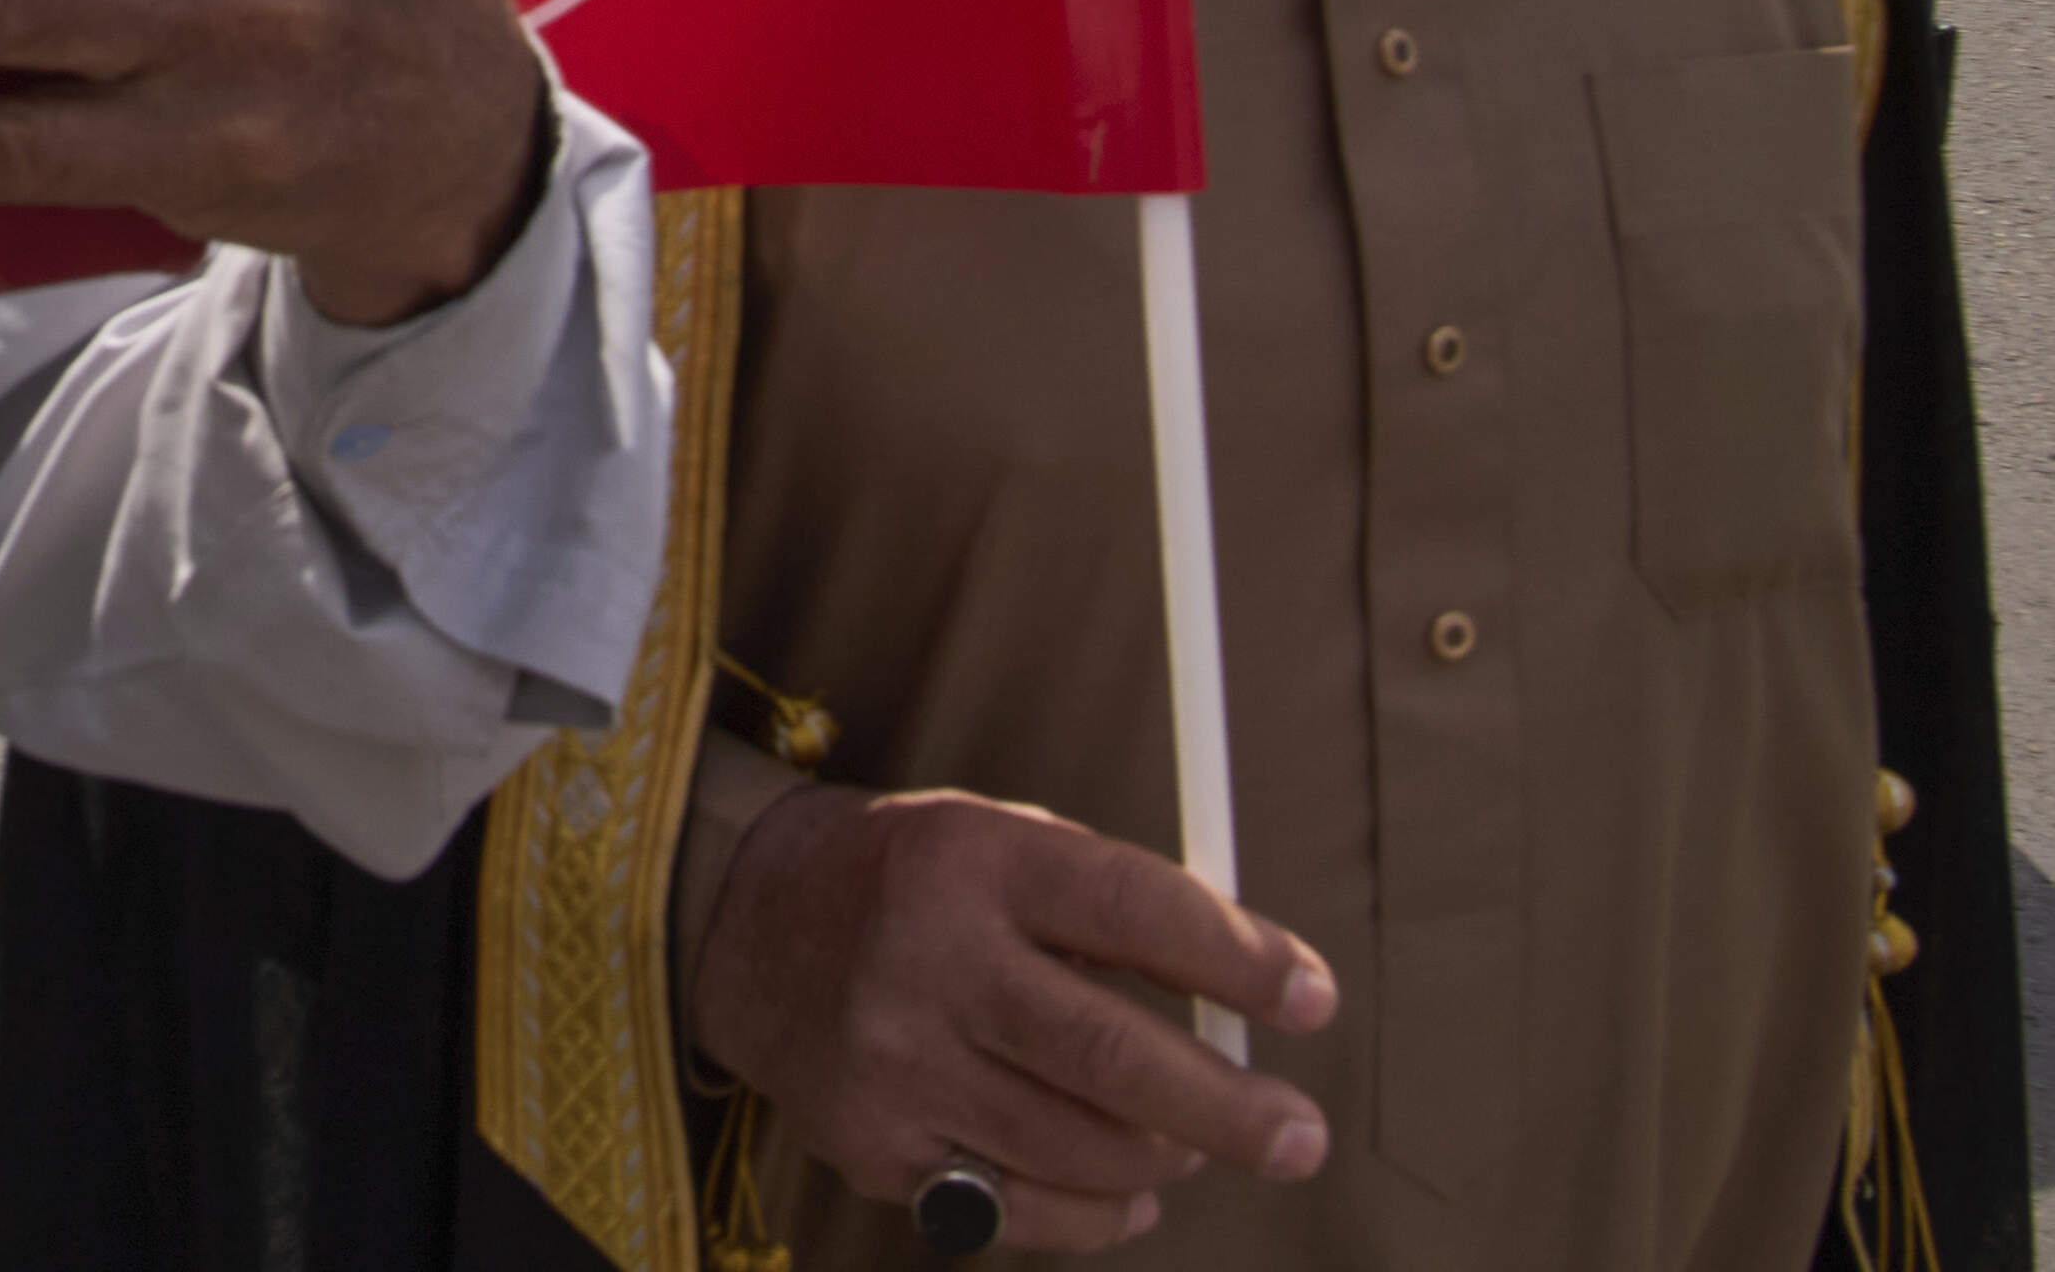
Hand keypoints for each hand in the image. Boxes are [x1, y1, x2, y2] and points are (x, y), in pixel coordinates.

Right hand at [685, 786, 1334, 1250]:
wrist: (741, 923)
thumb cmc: (914, 882)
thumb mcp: (1001, 842)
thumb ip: (1116, 911)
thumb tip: (1256, 992)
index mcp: (972, 859)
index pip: (1133, 910)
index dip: (1237, 960)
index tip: (1313, 1000)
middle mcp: (928, 962)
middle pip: (1113, 1058)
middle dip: (1230, 1109)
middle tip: (1300, 1136)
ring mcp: (896, 1066)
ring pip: (1079, 1149)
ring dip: (1165, 1158)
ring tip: (1193, 1145)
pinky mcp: (875, 1148)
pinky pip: (1021, 1209)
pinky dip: (1097, 1212)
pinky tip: (1125, 1190)